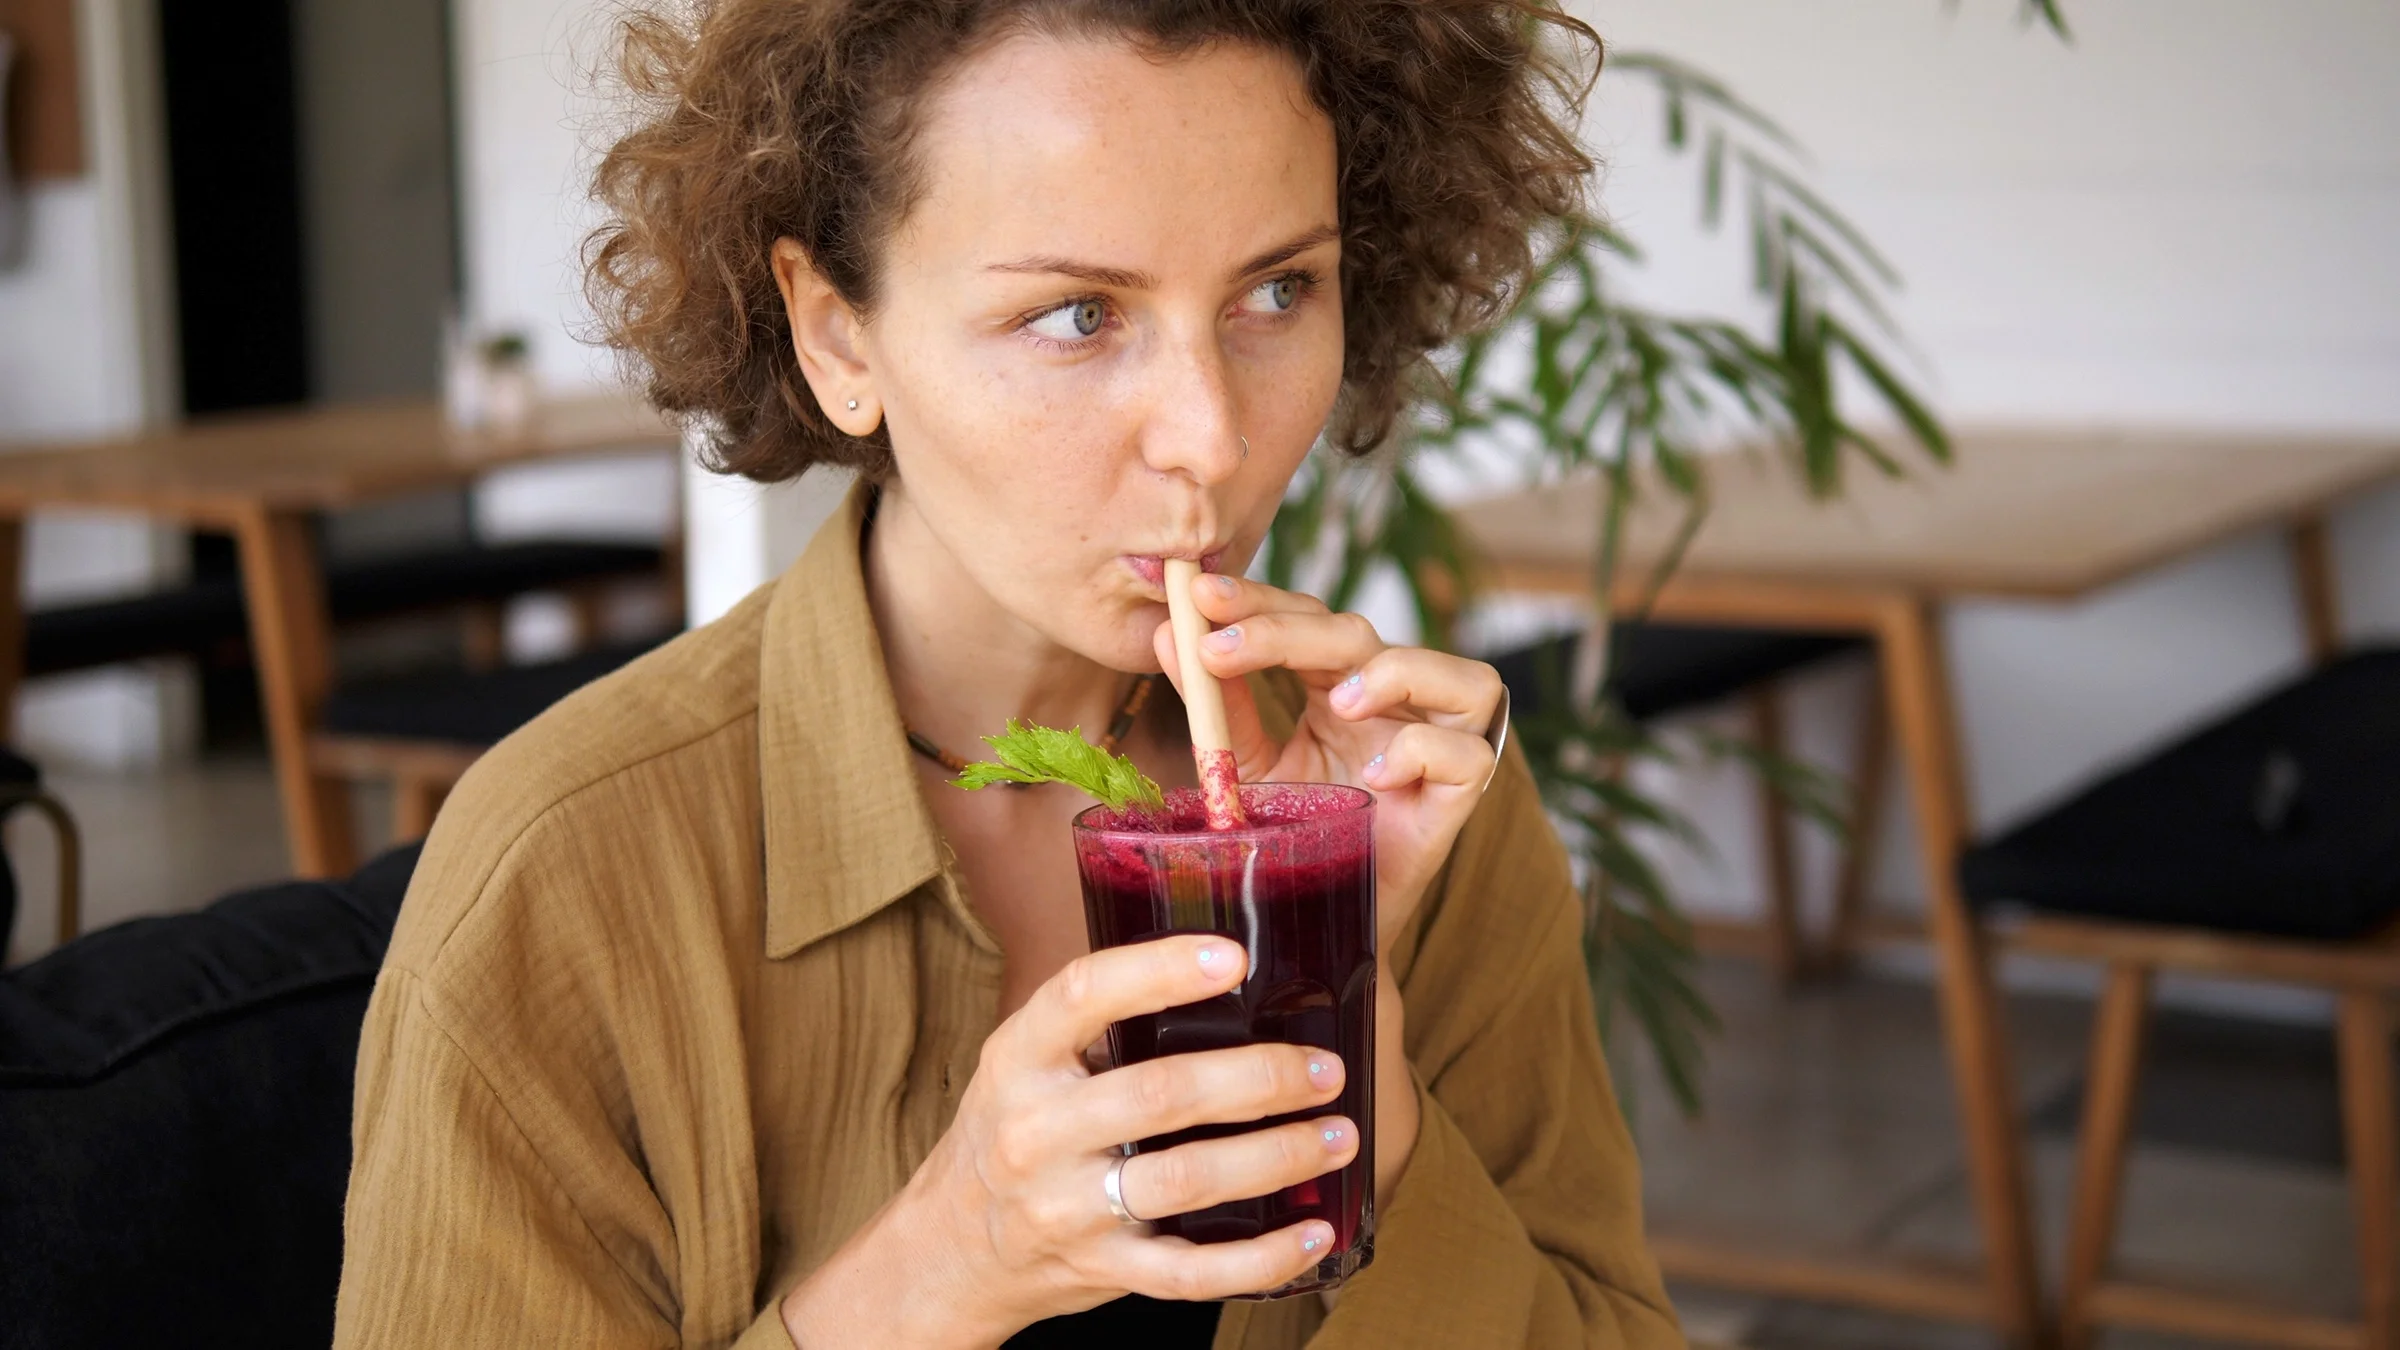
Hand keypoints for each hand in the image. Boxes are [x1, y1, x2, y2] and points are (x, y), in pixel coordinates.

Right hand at [782, 935, 1355, 1346]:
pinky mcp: (1101, 1269)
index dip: (1160, 970)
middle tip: (1323, 1067)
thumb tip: (1226, 959)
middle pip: (1158, 1094)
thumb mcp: (1026, 1060)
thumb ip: (1100, 1019)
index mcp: (1019, 1057)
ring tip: (1339, 1135)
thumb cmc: (1013, 1130)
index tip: (1235, 955)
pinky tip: (1313, 1233)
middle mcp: (1036, 1130)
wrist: (952, 1247)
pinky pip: (1191, 1272)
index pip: (1082, 996)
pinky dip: (1262, 1258)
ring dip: (1275, 1157)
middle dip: (1257, 1077)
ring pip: (1184, 1180)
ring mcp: (1066, 1207)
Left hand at [1151, 572, 1503, 949]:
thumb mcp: (1246, 764)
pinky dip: (1424, 751)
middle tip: (1221, 646)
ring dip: (1396, 673)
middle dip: (1290, 631)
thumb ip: (1217, 705)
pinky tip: (1377, 773)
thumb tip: (1166, 635)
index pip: (1308, 619)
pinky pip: (1469, 756)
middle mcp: (1397, 703)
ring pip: (1460, 675)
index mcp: (1343, 683)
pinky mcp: (1459, 798)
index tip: (1201, 594)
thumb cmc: (1294, 834)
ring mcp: (1439, 745)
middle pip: (1362, 635)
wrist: (1316, 921)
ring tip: (1340, 702)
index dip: (1259, 602)